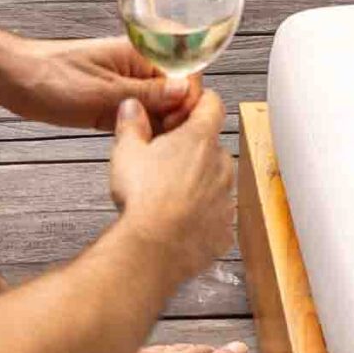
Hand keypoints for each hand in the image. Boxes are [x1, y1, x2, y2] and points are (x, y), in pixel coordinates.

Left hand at [0, 33, 200, 134]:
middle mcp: (136, 68)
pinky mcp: (111, 103)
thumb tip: (186, 91)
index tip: (179, 123)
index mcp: (139, 54)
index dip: (188, 100)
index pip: (184, 74)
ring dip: (156, 128)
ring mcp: (124, 86)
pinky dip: (138, 132)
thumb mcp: (102, 92)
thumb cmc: (51, 78)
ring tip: (145, 146)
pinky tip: (133, 146)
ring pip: (157, 109)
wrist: (14, 81)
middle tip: (159, 141)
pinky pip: (137, 118)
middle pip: (174, 94)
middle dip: (174, 117)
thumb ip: (146, 94)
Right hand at [109, 88, 234, 279]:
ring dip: (199, 183)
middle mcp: (221, 164)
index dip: (198, 103)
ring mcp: (227, 198)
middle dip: (193, 149)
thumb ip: (131, 124)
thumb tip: (131, 106)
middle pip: (213, 145)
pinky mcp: (225, 229)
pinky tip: (178, 221)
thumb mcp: (126, 152)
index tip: (184, 110)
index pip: (212, 104)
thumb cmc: (142, 199)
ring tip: (168, 196)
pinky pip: (217, 215)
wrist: (153, 249)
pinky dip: (202, 216)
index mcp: (200, 138)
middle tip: (165, 160)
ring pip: (217, 180)